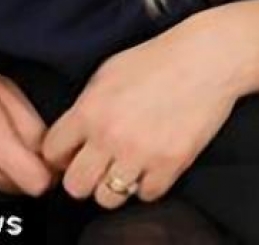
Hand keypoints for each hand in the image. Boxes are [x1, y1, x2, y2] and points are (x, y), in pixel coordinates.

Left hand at [43, 14, 239, 207]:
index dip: (61, 154)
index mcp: (90, 109)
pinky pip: (146, 195)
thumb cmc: (158, 59)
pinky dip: (148, 183)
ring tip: (127, 164)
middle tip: (98, 165)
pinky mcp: (170, 165)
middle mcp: (110, 135)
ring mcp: (140, 153)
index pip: (52, 152)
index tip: (72, 152)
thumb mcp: (109, 71)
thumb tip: (72, 134)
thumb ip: (86, 105)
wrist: (206, 59)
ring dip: (115, 184)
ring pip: (108, 198)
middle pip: (75, 186)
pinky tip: (153, 162)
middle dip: (84, 176)